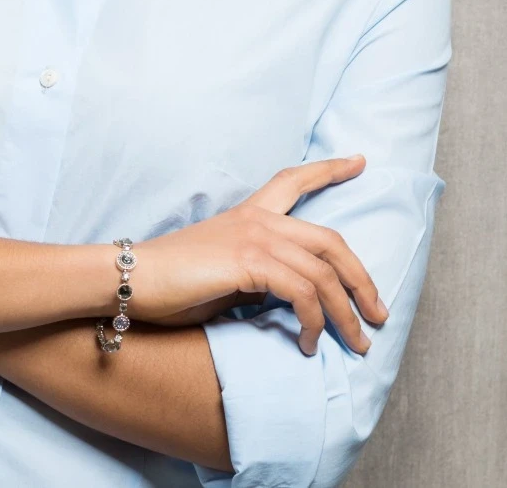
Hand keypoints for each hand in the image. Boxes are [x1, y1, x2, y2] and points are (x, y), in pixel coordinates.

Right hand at [127, 155, 386, 355]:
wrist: (128, 279)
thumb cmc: (167, 283)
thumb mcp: (221, 273)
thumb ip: (255, 275)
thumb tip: (287, 300)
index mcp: (249, 214)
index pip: (294, 180)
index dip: (330, 170)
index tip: (359, 161)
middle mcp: (258, 220)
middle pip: (332, 242)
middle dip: (363, 280)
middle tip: (378, 314)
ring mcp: (255, 238)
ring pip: (324, 274)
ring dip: (346, 316)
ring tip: (355, 344)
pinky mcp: (249, 263)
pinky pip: (302, 292)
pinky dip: (314, 322)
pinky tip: (310, 343)